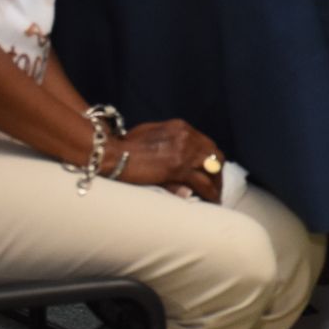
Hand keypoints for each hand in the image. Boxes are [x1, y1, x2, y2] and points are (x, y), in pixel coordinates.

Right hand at [109, 119, 223, 203]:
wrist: (111, 152)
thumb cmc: (124, 146)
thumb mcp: (149, 138)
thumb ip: (168, 146)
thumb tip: (177, 161)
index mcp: (180, 127)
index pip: (205, 143)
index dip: (210, 158)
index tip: (210, 170)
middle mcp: (186, 136)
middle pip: (214, 155)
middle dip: (217, 172)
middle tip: (216, 187)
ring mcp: (184, 152)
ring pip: (212, 169)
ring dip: (216, 184)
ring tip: (215, 197)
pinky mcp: (179, 168)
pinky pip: (202, 183)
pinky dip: (209, 193)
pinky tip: (210, 202)